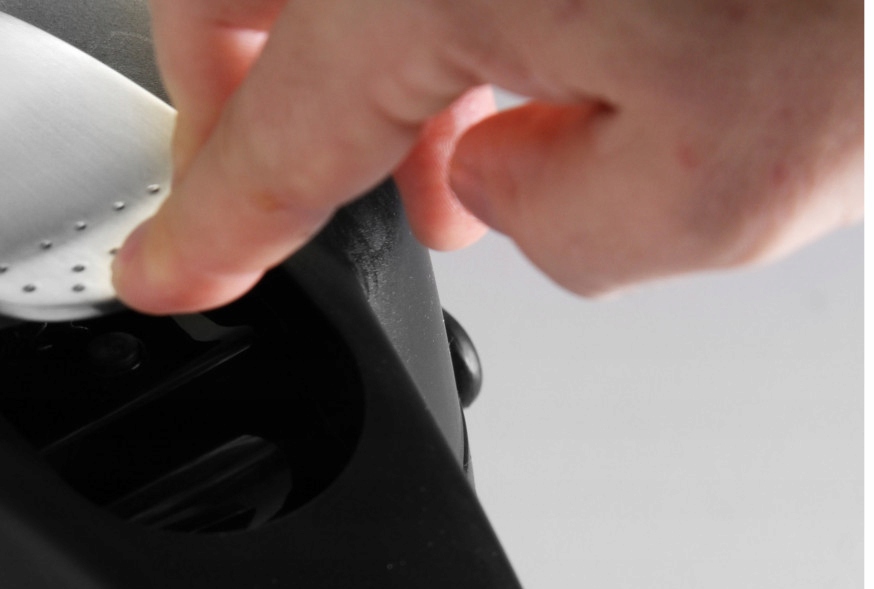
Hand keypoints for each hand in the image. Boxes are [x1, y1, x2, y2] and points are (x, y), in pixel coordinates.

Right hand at [114, 0, 862, 313]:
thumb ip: (551, 231)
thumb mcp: (712, 196)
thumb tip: (496, 188)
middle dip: (222, 101)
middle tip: (255, 197)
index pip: (274, 133)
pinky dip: (422, 12)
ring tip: (431, 168)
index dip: (208, 229)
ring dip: (334, 57)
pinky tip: (501, 75)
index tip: (161, 278)